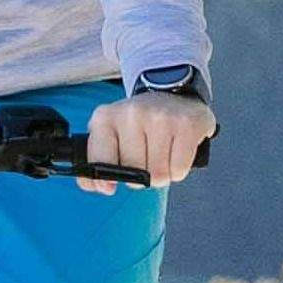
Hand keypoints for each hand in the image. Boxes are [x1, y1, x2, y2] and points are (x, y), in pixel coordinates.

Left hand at [83, 90, 211, 188]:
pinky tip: (176, 152)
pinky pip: (178, 169)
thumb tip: (99, 186)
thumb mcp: (111, 135)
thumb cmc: (140, 124)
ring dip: (162, 173)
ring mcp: (159, 117)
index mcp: (105, 118)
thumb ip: (97, 162)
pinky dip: (179, 169)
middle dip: (142, 176)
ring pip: (158, 175)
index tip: (111, 184)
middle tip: (147, 157)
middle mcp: (131, 114)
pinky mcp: (185, 124)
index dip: (106, 179)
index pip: (99, 162)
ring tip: (163, 153)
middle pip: (133, 173)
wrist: (174, 96)